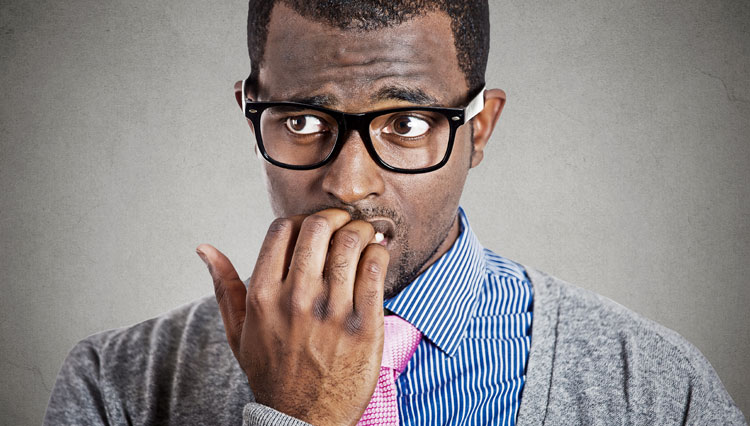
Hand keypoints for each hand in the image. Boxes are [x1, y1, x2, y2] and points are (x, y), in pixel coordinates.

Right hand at [196, 209, 388, 425]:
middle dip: (335, 216)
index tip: (313, 228)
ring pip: (351, 241)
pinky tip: (376, 255)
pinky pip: (375, 268)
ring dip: (361, 229)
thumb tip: (205, 249)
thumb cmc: (272, 373)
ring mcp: (333, 311)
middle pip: (319, 226)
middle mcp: (296, 298)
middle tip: (345, 223)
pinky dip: (379, 251)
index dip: (301, 219)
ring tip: (364, 235)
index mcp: (263, 295)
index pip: (283, 228)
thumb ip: (224, 286)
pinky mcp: (365, 324)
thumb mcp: (238, 333)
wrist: (303, 420)